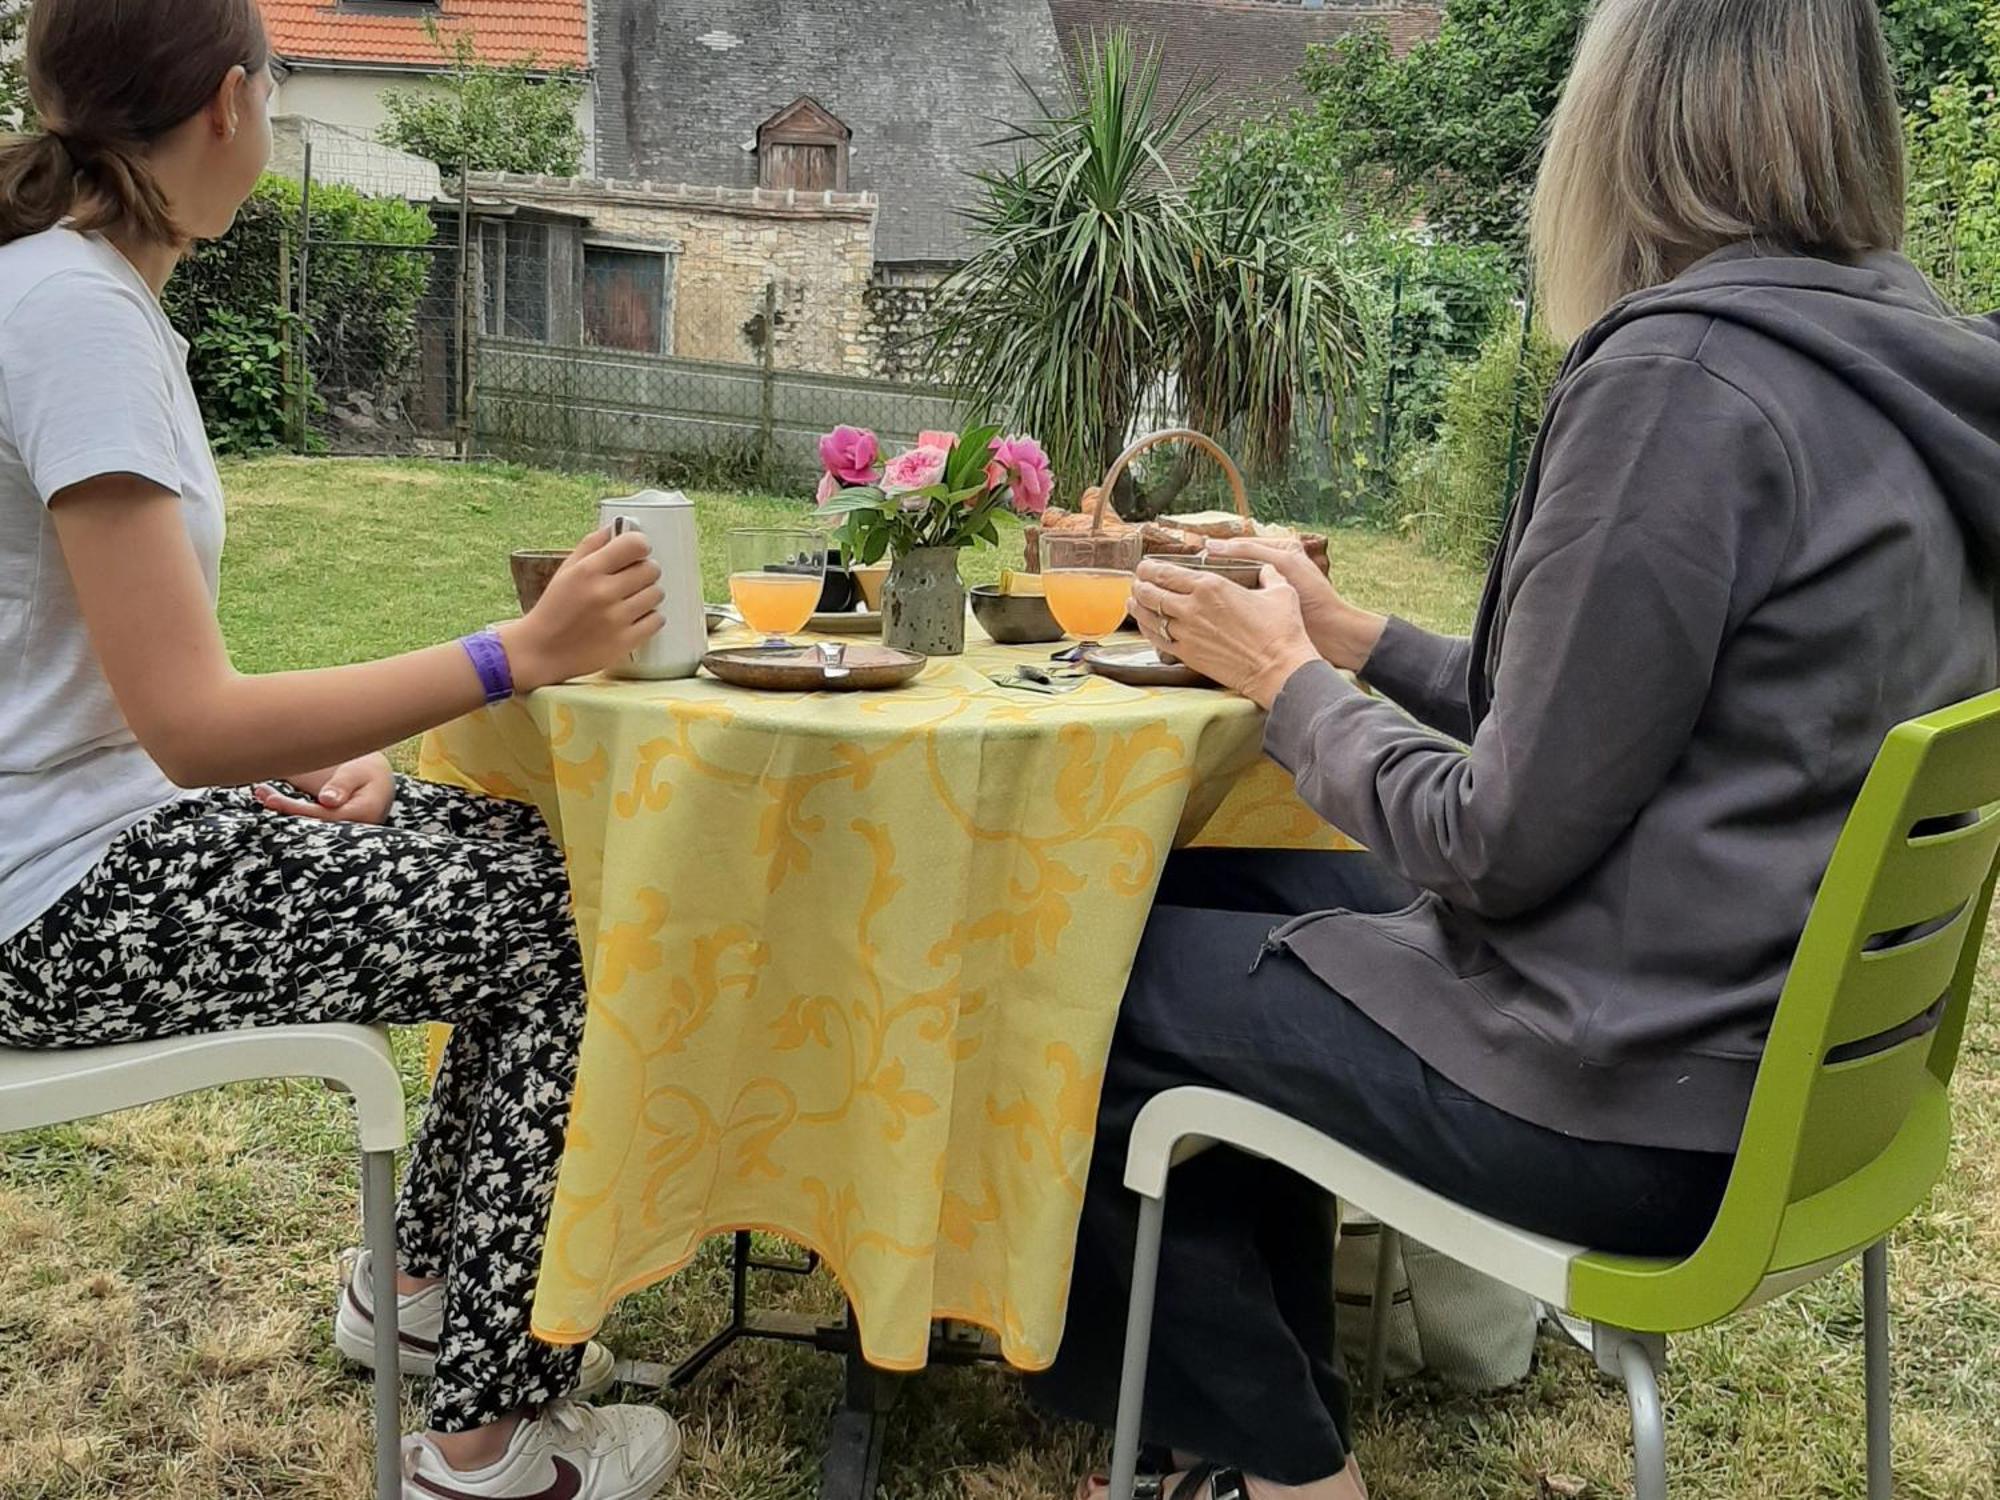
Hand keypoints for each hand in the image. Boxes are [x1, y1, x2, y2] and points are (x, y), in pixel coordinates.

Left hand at [255, 753, 394, 824]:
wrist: (377, 778)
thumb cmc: (369, 772)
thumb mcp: (358, 771)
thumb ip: (342, 785)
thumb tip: (327, 801)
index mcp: (364, 813)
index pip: (325, 816)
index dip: (297, 810)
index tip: (273, 800)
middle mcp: (354, 827)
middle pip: (314, 823)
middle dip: (285, 810)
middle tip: (261, 793)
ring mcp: (342, 829)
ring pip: (309, 823)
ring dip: (284, 809)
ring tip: (261, 792)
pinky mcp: (331, 826)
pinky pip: (309, 821)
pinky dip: (290, 809)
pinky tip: (270, 796)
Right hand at [498, 527, 663, 691]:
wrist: (541, 650)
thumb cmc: (554, 608)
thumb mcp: (565, 571)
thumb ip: (590, 546)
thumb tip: (613, 528)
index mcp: (588, 570)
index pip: (634, 544)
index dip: (640, 546)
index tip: (637, 552)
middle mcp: (604, 592)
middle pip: (651, 569)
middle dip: (646, 571)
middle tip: (635, 579)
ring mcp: (616, 618)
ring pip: (657, 594)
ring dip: (649, 594)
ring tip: (634, 599)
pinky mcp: (624, 641)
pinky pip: (657, 620)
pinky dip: (650, 618)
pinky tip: (636, 617)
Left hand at [1130, 559, 1321, 709]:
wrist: (1278, 669)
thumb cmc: (1282, 631)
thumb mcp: (1280, 591)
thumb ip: (1268, 575)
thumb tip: (1267, 570)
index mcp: (1211, 587)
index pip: (1167, 572)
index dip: (1150, 567)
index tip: (1146, 566)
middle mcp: (1192, 608)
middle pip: (1151, 592)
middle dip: (1139, 583)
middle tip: (1137, 580)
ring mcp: (1186, 633)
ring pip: (1149, 616)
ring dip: (1137, 605)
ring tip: (1133, 599)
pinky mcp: (1187, 655)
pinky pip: (1157, 640)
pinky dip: (1146, 630)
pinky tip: (1144, 624)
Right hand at [1204, 537, 1385, 671]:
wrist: (1332, 634)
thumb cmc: (1314, 595)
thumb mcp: (1284, 564)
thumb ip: (1251, 552)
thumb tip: (1212, 546)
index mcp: (1278, 550)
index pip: (1240, 545)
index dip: (1218, 549)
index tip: (1196, 554)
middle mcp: (1270, 569)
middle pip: (1233, 565)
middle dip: (1213, 571)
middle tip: (1189, 575)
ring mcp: (1264, 593)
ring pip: (1232, 587)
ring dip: (1216, 591)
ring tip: (1193, 592)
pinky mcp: (1261, 614)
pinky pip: (1238, 605)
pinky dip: (1224, 607)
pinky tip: (1208, 610)